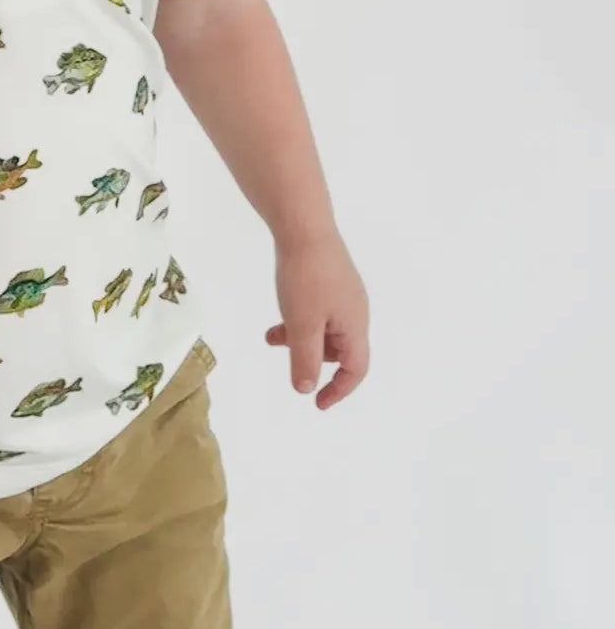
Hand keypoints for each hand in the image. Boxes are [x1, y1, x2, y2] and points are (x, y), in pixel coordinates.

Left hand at [265, 230, 368, 407]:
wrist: (304, 226)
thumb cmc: (306, 278)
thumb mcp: (302, 325)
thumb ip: (305, 360)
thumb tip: (306, 388)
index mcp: (355, 325)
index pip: (356, 368)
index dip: (339, 390)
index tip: (317, 403)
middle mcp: (355, 310)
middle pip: (339, 349)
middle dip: (313, 359)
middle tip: (288, 358)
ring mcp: (343, 292)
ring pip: (324, 328)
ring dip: (301, 338)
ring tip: (272, 336)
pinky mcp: (329, 278)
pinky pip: (317, 310)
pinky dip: (299, 319)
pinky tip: (278, 315)